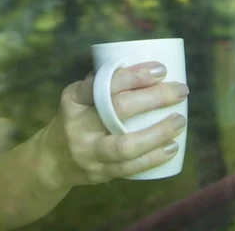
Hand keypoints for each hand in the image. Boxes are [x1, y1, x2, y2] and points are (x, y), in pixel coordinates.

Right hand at [46, 62, 187, 186]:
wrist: (53, 159)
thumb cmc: (78, 116)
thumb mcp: (80, 96)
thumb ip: (105, 81)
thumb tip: (144, 61)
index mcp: (74, 98)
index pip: (103, 83)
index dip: (134, 76)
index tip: (161, 69)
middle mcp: (78, 125)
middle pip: (118, 109)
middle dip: (154, 98)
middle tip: (180, 89)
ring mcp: (88, 152)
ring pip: (125, 145)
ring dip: (158, 132)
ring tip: (180, 120)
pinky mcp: (99, 173)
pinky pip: (130, 167)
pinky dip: (154, 157)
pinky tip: (173, 147)